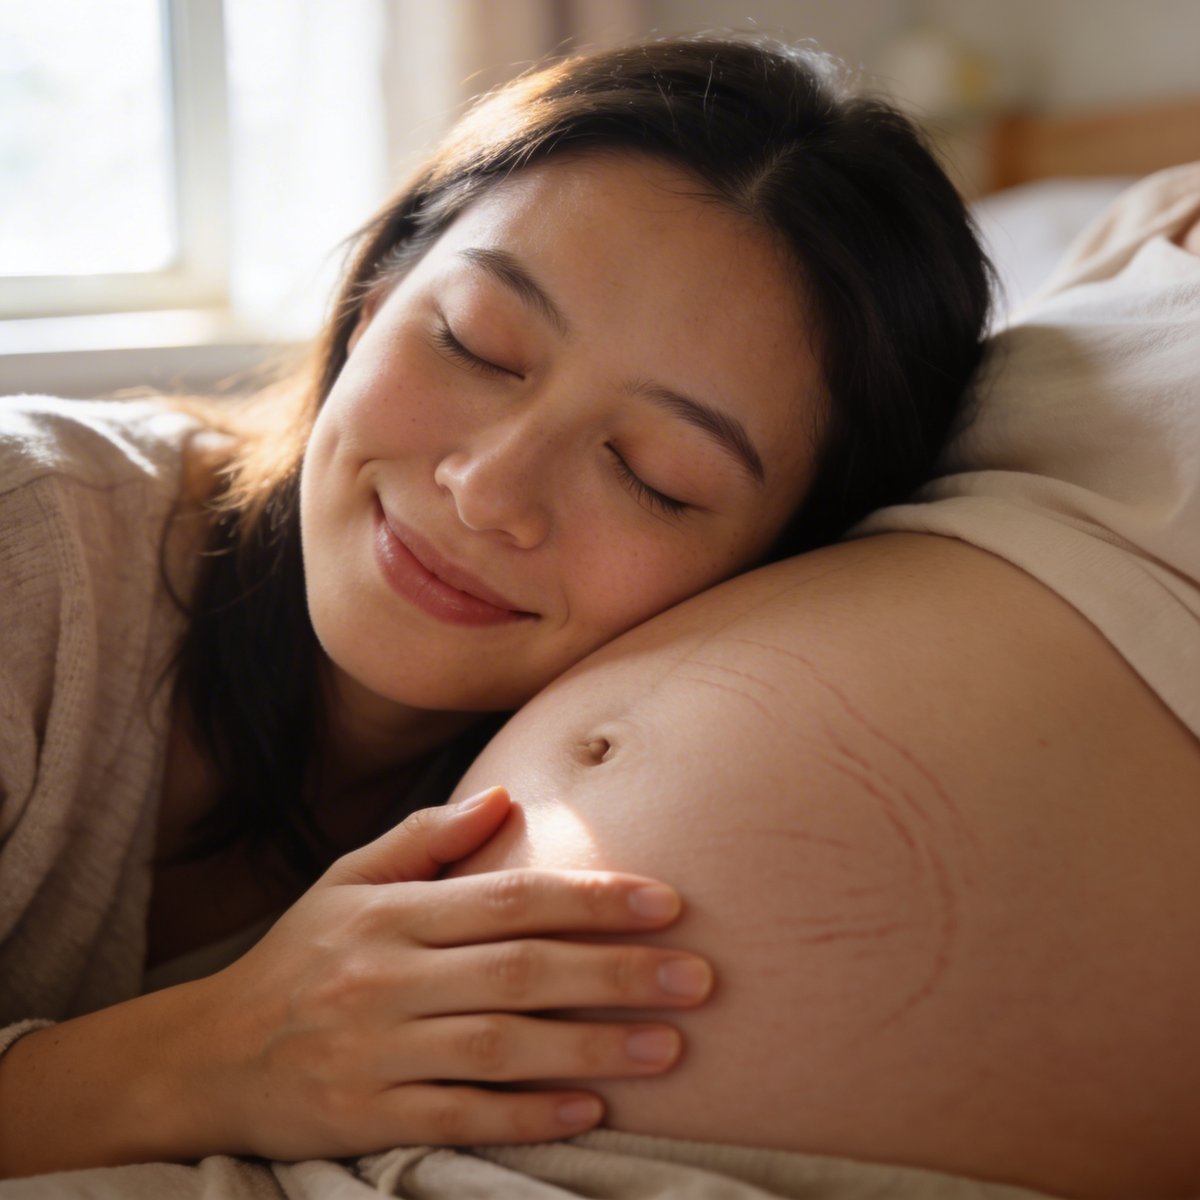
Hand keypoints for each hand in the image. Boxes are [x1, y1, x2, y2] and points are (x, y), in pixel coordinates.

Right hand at [185, 787, 712, 1160]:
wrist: (209, 1056)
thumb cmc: (300, 957)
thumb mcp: (348, 879)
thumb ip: (426, 837)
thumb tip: (505, 796)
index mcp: (392, 913)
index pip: (510, 898)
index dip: (592, 898)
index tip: (666, 902)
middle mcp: (389, 978)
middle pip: (521, 971)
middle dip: (616, 973)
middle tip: (699, 978)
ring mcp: (379, 1052)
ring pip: (502, 1048)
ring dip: (592, 1047)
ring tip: (670, 1048)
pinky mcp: (369, 1117)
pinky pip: (460, 1118)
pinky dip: (527, 1116)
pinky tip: (590, 1111)